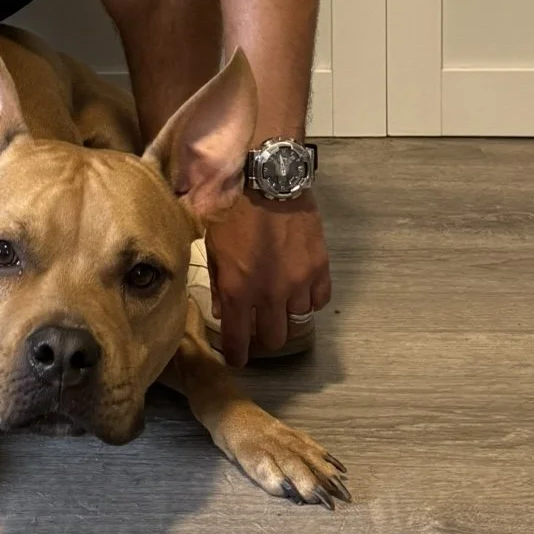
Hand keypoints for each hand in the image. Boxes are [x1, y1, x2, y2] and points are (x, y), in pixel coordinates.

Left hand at [206, 189, 330, 366]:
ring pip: (298, 321)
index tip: (237, 358)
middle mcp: (271, 293)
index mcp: (239, 289)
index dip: (237, 354)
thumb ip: (219, 282)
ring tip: (278, 307)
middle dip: (263, 340)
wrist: (265, 176)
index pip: (239, 340)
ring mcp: (299, 281)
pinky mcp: (320, 266)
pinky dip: (309, 300)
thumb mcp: (213, 245)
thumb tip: (224, 310)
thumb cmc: (231, 206)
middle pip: (274, 339)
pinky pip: (319, 300)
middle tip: (257, 331)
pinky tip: (300, 291)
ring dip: (286, 318)